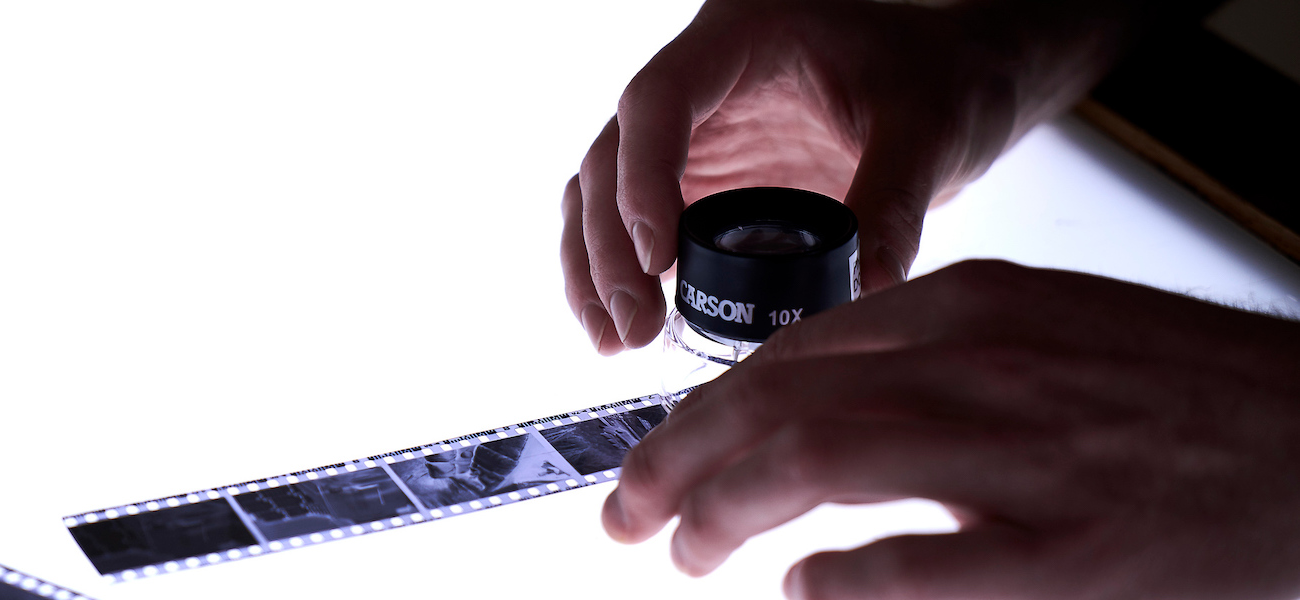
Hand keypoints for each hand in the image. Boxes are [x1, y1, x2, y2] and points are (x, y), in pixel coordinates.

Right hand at [560, 0, 1135, 353]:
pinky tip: (626, 329)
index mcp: (740, 37)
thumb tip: (865, 291)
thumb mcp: (928, 128)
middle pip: (611, 156)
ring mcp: (691, 134)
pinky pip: (632, 224)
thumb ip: (895, 201)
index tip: (659, 260)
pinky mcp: (698, 180)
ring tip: (614, 340)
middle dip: (609, 247)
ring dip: (596, 268)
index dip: (643, 178)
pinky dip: (620, 274)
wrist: (950, 82)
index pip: (659, 101)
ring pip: (601, 193)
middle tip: (633, 327)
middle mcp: (697, 82)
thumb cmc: (939, 77)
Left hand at [603, 260, 1299, 598]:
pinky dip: (842, 581)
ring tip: (682, 550)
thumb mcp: (1038, 328)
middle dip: (676, 460)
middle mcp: (980, 366)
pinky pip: (919, 568)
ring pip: (818, 464)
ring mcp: (1020, 457)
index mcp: (971, 308)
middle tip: (627, 511)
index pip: (790, 353)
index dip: (703, 408)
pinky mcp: (1067, 554)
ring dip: (725, 511)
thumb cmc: (1176, 393)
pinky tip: (801, 591)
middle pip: (776, 403)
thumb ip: (922, 355)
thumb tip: (807, 402)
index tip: (662, 449)